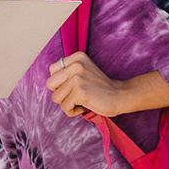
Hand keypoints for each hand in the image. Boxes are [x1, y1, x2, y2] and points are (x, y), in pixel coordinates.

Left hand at [46, 54, 168, 118]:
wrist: (119, 96)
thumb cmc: (99, 88)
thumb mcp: (83, 71)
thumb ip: (67, 72)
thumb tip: (49, 83)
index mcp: (76, 57)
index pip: (52, 71)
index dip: (60, 83)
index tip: (75, 85)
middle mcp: (76, 64)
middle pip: (50, 84)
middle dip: (60, 94)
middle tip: (76, 95)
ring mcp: (77, 77)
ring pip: (56, 98)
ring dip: (67, 104)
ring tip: (81, 101)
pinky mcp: (80, 91)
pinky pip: (65, 107)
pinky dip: (73, 111)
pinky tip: (85, 106)